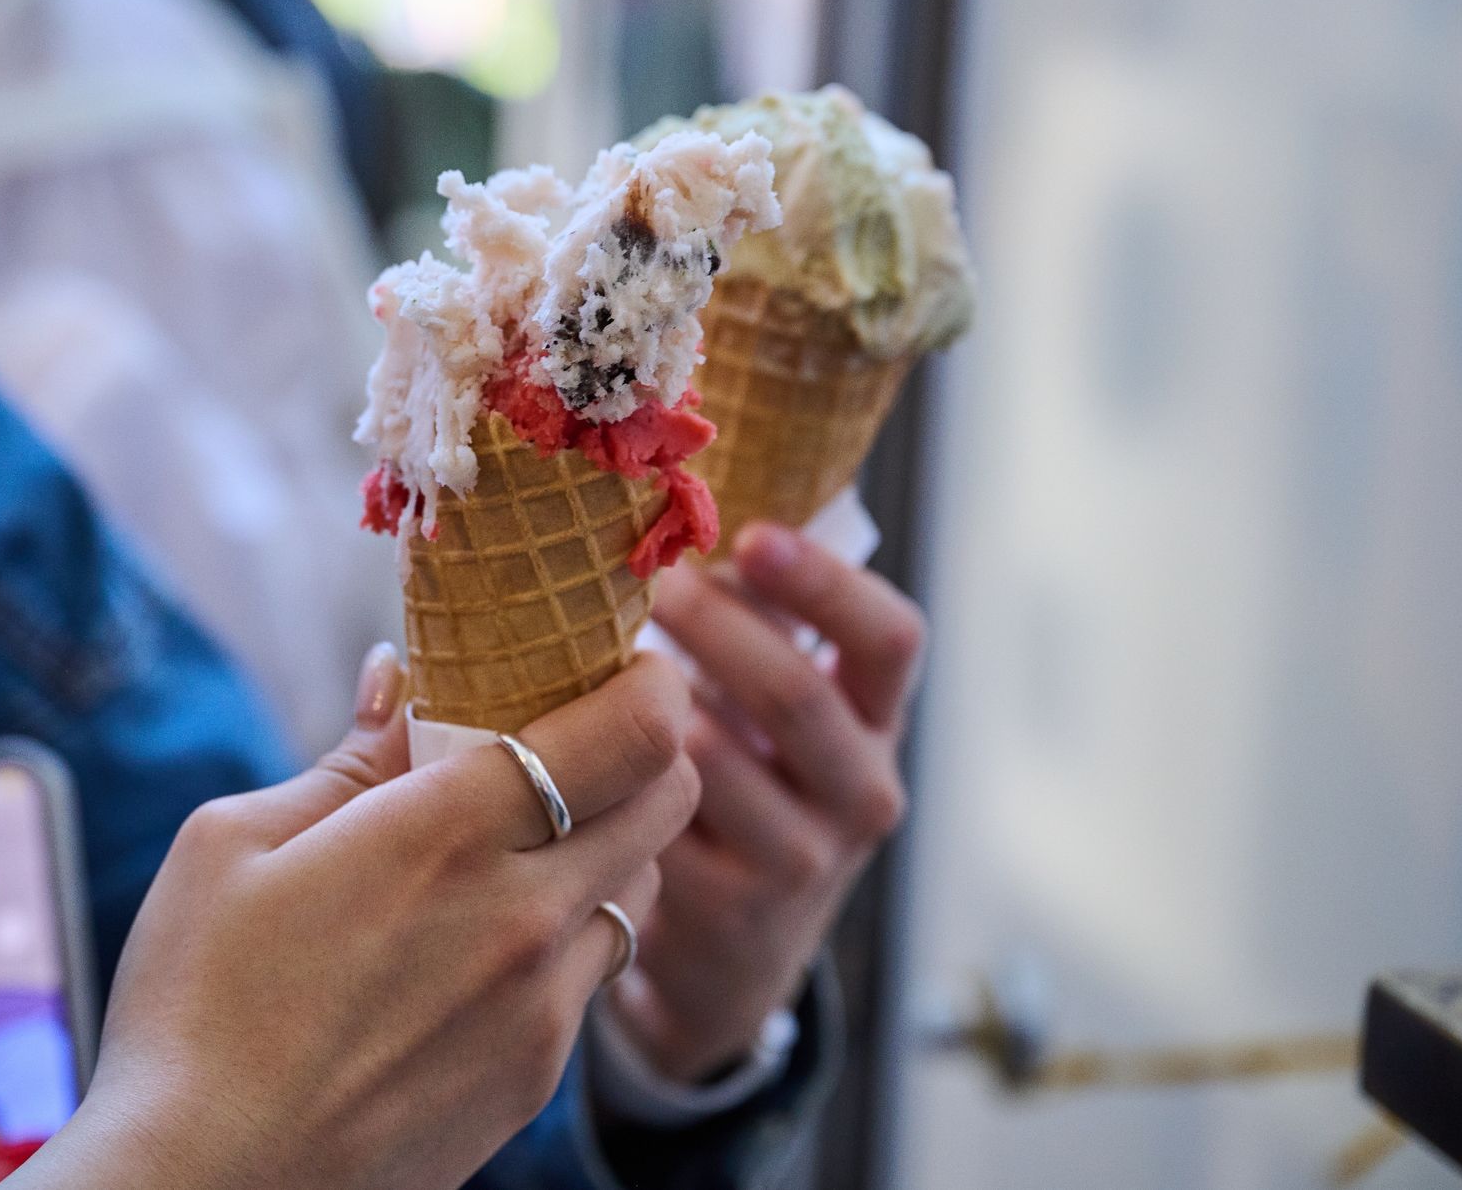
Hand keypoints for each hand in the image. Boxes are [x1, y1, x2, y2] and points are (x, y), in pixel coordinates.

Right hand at [7, 648, 701, 1189]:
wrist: (201, 1189)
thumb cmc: (195, 1007)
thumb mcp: (235, 845)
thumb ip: (346, 758)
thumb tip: (400, 680)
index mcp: (447, 833)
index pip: (635, 732)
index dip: (652, 680)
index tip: (624, 660)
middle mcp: (524, 917)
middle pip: (670, 801)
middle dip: (648, 747)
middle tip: (583, 732)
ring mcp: (542, 1009)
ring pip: (643, 889)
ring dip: (613, 843)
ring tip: (530, 836)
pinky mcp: (535, 1080)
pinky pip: (593, 975)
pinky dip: (569, 932)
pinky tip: (485, 936)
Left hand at [620, 522, 926, 1083]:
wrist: (734, 958)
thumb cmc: (742, 786)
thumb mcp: (772, 714)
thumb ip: (757, 627)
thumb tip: (674, 503)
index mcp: (878, 721)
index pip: (890, 638)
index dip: (824, 582)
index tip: (751, 535)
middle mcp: (863, 790)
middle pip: (793, 693)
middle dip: (707, 627)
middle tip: (637, 584)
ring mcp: (805, 861)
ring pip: (713, 759)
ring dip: (643, 704)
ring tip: (587, 656)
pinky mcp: (735, 914)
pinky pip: (658, 824)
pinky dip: (611, 776)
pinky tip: (571, 744)